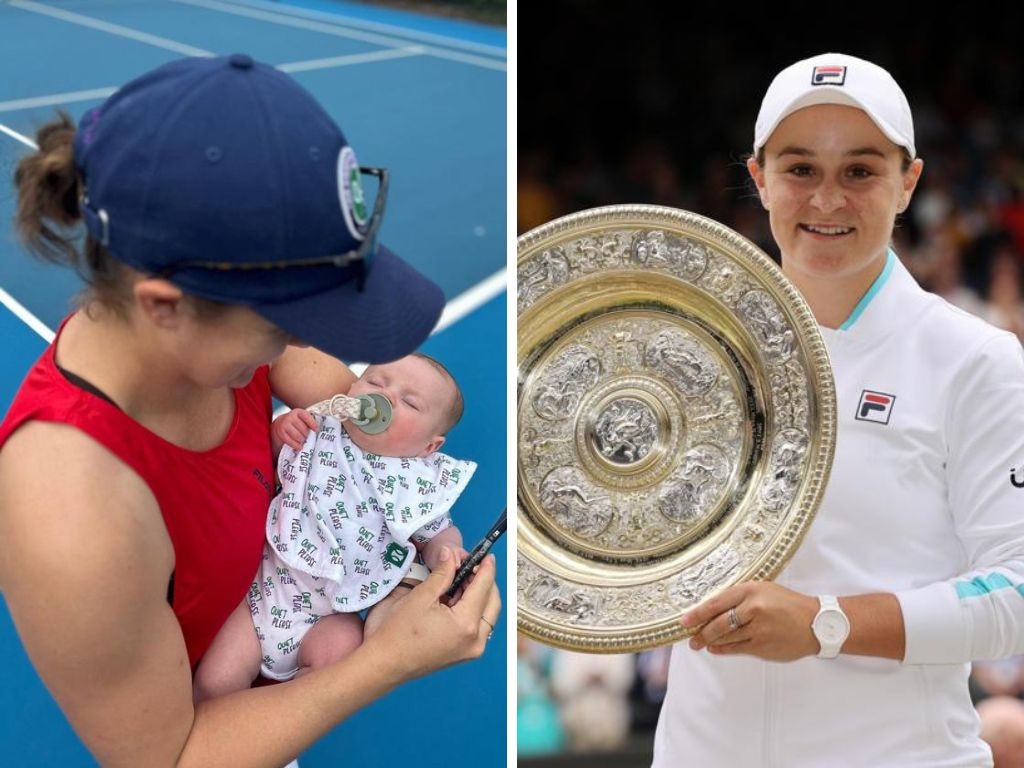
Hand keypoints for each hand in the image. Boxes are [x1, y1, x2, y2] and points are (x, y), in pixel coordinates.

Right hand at [272, 408, 317, 450]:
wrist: (280, 425)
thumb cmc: (295, 423)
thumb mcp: (302, 420)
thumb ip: (309, 422)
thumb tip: (318, 430)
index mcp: (298, 412)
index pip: (307, 417)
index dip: (313, 424)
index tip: (316, 430)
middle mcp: (290, 416)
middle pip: (304, 429)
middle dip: (307, 435)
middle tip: (307, 437)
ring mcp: (284, 424)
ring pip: (298, 436)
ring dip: (302, 440)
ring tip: (303, 441)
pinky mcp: (280, 433)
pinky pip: (291, 441)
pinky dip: (296, 445)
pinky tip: (299, 446)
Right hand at [363, 546, 500, 681]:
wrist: (384, 664)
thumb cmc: (397, 633)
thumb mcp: (422, 596)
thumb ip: (442, 573)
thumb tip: (450, 554)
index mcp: (466, 625)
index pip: (484, 588)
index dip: (486, 568)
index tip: (486, 555)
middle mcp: (475, 640)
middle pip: (492, 602)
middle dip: (484, 581)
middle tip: (470, 565)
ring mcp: (471, 649)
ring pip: (487, 614)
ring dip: (479, 595)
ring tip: (461, 579)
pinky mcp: (464, 653)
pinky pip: (478, 626)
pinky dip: (472, 609)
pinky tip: (457, 598)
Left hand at [681, 582, 819, 661]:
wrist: (815, 623)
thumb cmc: (787, 604)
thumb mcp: (763, 590)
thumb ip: (740, 597)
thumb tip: (712, 609)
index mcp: (751, 590)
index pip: (716, 602)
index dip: (698, 613)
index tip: (684, 620)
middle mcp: (753, 608)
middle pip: (718, 623)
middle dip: (700, 632)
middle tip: (689, 637)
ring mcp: (758, 629)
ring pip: (725, 637)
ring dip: (710, 641)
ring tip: (700, 643)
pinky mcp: (762, 646)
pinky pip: (736, 649)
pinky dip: (723, 649)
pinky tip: (715, 648)